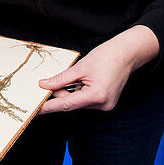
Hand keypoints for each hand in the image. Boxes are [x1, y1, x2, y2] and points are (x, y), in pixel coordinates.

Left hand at [38, 25, 158, 114]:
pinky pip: (86, 101)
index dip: (49, 107)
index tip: (36, 110)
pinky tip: (87, 80)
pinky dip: (81, 93)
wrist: (127, 54)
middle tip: (58, 79)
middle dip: (62, 93)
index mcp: (96, 95)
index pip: (66, 105)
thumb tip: (44, 85)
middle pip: (72, 104)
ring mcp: (106, 105)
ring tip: (83, 76)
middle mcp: (102, 104)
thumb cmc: (107, 56)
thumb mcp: (80, 66)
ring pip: (78, 103)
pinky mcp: (107, 103)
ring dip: (73, 92)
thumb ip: (61, 79)